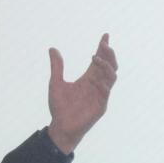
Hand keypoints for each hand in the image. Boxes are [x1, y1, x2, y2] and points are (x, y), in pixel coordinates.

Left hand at [47, 33, 117, 153]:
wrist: (60, 127)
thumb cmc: (59, 107)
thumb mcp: (55, 83)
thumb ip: (57, 67)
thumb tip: (52, 49)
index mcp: (88, 78)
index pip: (99, 60)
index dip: (103, 48)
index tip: (105, 36)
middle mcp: (97, 84)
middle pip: (109, 65)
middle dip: (108, 54)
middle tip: (104, 45)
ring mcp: (101, 95)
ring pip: (111, 76)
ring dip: (106, 66)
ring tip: (96, 58)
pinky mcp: (101, 106)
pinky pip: (106, 93)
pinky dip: (105, 86)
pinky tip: (99, 81)